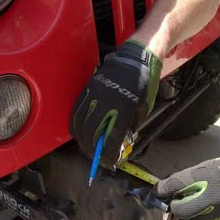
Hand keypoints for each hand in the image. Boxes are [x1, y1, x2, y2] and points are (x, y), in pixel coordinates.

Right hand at [70, 41, 161, 165]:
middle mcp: (106, 103)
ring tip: (86, 147)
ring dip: (82, 139)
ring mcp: (94, 95)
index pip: (112, 138)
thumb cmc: (143, 84)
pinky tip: (80, 131)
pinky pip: (76, 111)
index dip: (110, 153)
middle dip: (93, 149)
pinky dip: (76, 124)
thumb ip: (131, 126)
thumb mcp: (143, 108)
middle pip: (92, 134)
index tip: (111, 160)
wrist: (136, 59)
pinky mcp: (88, 89)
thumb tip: (120, 141)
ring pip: (80, 123)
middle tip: (97, 157)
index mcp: (123, 109)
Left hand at [154, 155, 219, 219]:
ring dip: (190, 211)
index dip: (161, 190)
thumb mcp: (207, 167)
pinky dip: (204, 216)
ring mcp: (217, 213)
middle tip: (180, 198)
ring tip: (200, 201)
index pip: (173, 186)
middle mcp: (208, 198)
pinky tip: (212, 206)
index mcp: (203, 179)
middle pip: (179, 210)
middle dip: (177, 204)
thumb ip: (187, 178)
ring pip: (192, 218)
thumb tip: (168, 186)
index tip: (157, 192)